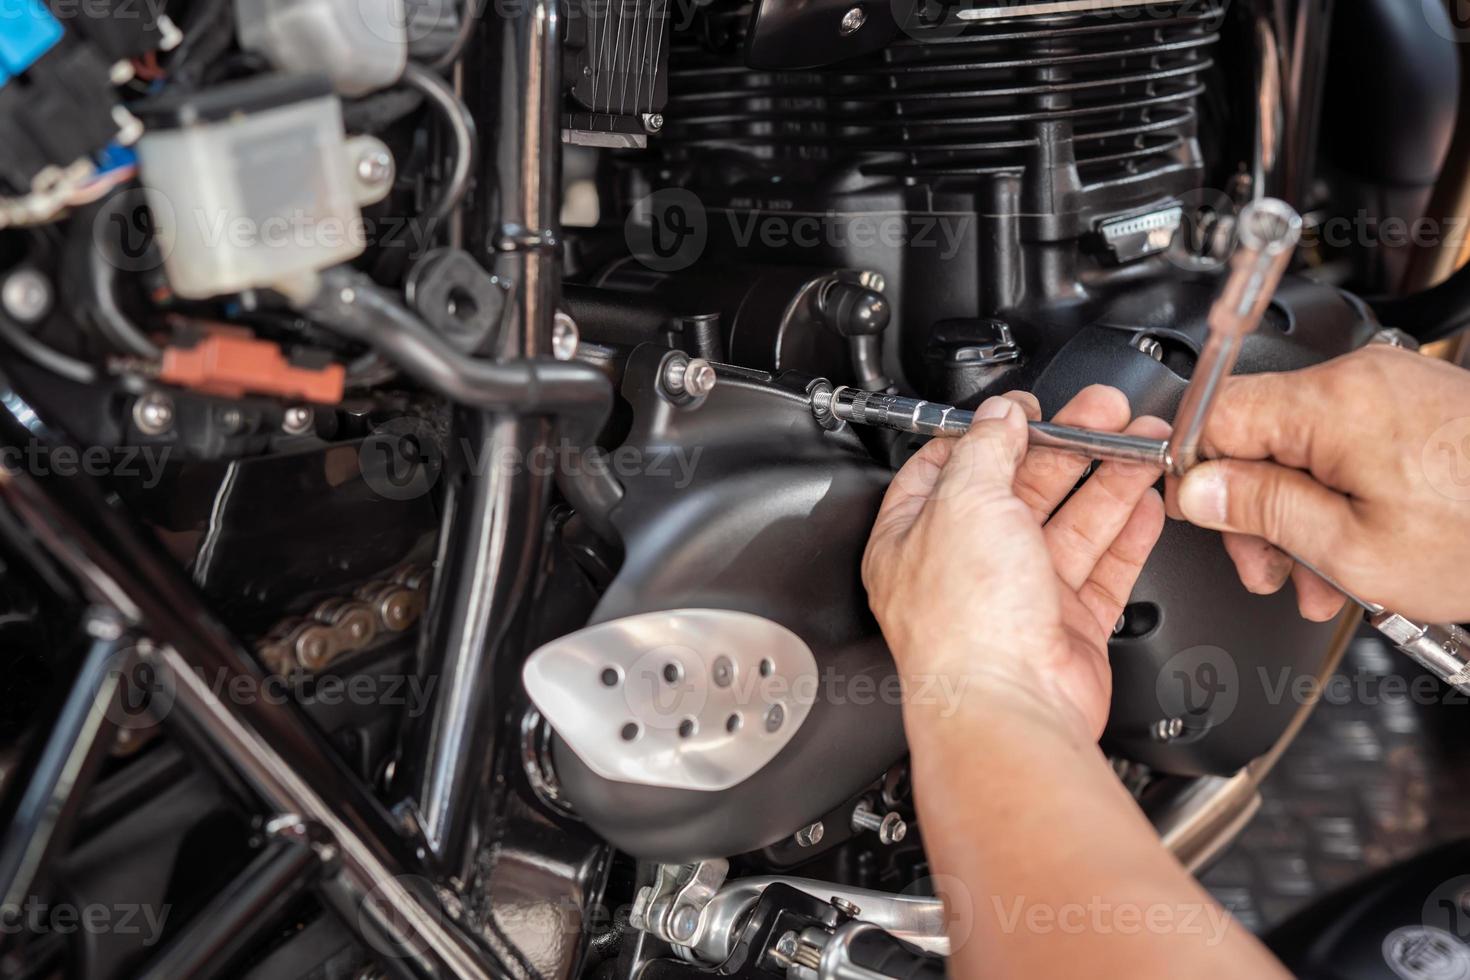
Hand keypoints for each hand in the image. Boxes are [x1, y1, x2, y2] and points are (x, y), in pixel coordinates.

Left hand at [862, 386, 1166, 740]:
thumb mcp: (964, 501)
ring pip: (1071, 522)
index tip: (1028, 406)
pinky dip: (1127, 532)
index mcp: (916, 536)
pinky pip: (1103, 567)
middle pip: (1022, 487)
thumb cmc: (965, 621)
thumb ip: (985, 449)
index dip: (992, 430)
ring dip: (1109, 477)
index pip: (950, 466)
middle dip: (1067, 444)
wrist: (1011, 705)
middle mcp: (966, 566)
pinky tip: (1146, 501)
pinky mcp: (1066, 626)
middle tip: (1105, 412)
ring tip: (1142, 441)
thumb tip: (998, 417)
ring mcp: (1018, 596)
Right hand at [1166, 344, 1469, 622]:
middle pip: (1257, 432)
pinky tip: (1354, 546)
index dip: (1194, 470)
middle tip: (1267, 565)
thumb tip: (1199, 489)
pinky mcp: (1416, 403)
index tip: (1200, 513)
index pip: (1213, 413)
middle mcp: (1360, 378)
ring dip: (1298, 511)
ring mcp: (1391, 386)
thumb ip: (1262, 509)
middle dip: (1253, 506)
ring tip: (1320, 576)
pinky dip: (1338, 492)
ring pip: (1302, 445)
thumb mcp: (1354, 547)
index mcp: (1331, 403)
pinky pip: (1346, 442)